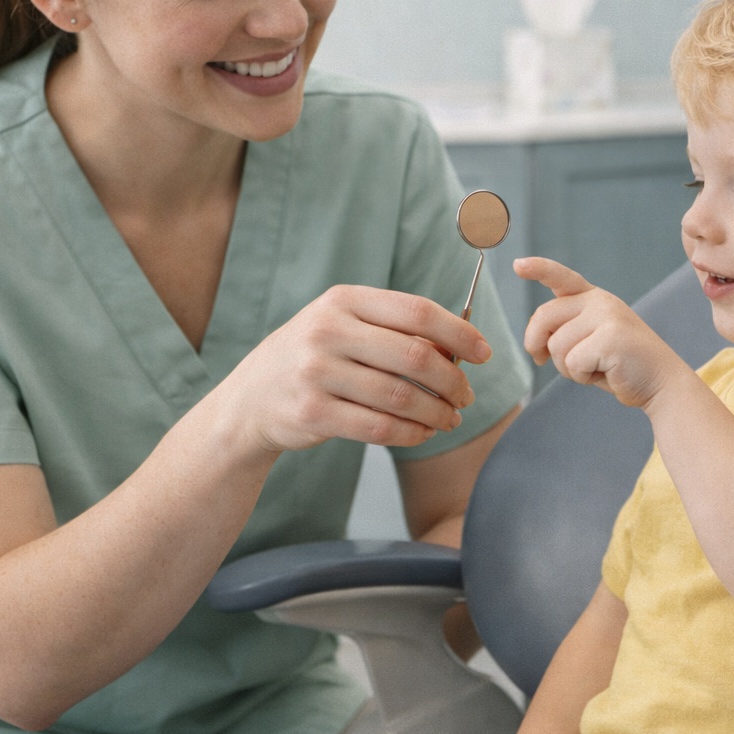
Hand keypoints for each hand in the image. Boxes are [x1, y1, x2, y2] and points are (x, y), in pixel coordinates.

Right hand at [217, 285, 492, 453]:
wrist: (249, 400)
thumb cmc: (313, 358)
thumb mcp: (342, 326)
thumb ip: (393, 330)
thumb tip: (461, 348)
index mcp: (343, 301)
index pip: (417, 311)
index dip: (458, 333)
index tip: (483, 353)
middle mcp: (327, 331)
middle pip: (415, 355)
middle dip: (453, 380)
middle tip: (467, 395)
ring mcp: (316, 372)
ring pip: (402, 396)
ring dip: (437, 412)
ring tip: (450, 418)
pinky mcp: (312, 413)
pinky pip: (380, 427)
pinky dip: (412, 433)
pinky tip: (423, 432)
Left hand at [513, 257, 693, 408]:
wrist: (661, 383)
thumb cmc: (618, 365)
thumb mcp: (589, 341)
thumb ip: (564, 332)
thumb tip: (534, 344)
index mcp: (593, 298)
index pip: (561, 277)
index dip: (539, 269)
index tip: (518, 264)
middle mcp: (600, 301)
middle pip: (543, 317)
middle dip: (536, 344)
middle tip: (542, 360)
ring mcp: (607, 316)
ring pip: (556, 346)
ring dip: (568, 368)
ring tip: (595, 368)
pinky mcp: (611, 337)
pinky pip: (573, 362)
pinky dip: (583, 377)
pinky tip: (605, 373)